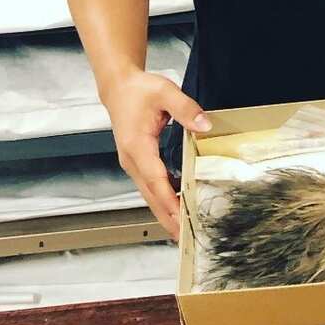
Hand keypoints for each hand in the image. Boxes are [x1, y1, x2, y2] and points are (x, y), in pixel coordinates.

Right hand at [101, 69, 209, 240]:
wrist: (120, 88)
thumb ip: (186, 109)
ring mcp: (132, 163)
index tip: (180, 216)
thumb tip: (204, 126)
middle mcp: (131, 160)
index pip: (156, 179)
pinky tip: (175, 205)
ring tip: (182, 228)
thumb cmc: (140, 90)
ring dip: (164, 211)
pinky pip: (150, 185)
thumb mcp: (166, 92)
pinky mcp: (136, 162)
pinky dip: (161, 198)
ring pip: (148, 194)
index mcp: (137, 147)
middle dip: (166, 216)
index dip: (169, 200)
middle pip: (150, 195)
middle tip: (184, 235)